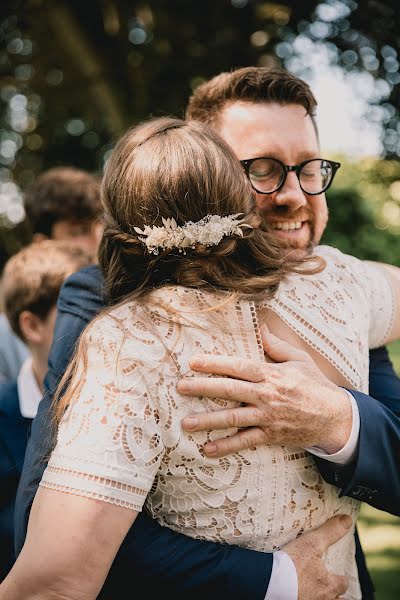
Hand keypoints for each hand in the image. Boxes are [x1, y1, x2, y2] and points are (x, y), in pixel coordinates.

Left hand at [179, 327, 351, 456]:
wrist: (335, 417)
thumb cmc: (315, 385)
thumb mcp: (299, 359)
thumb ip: (276, 345)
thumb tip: (260, 327)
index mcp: (271, 374)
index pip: (238, 367)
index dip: (215, 364)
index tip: (193, 362)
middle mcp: (266, 395)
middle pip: (230, 390)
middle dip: (203, 388)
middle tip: (180, 388)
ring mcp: (267, 417)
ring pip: (234, 418)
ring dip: (209, 421)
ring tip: (186, 422)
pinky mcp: (270, 435)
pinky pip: (245, 441)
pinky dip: (227, 446)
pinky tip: (208, 449)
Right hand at [282, 514, 350, 599]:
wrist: (269, 582)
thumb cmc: (293, 565)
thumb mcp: (312, 543)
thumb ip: (331, 532)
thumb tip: (347, 519)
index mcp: (328, 586)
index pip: (343, 584)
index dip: (342, 578)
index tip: (339, 573)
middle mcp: (321, 599)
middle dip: (336, 595)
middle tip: (332, 589)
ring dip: (321, 597)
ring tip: (315, 592)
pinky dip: (304, 597)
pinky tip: (298, 592)